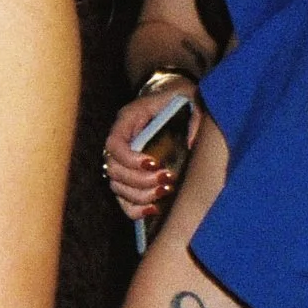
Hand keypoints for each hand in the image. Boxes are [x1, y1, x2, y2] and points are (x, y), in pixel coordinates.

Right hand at [103, 87, 188, 222]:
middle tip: (167, 179)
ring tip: (165, 192)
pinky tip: (154, 209)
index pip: (114, 144)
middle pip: (114, 171)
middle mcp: (119, 142)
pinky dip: (135, 209)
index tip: (154, 163)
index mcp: (127, 120)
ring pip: (118, 188)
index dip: (130, 159)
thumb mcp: (189, 98)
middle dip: (140, 181)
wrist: (173, 98)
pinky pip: (123, 200)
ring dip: (140, 196)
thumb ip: (193, 118)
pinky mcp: (130, 176)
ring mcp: (122, 161)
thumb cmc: (179, 98)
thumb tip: (193, 144)